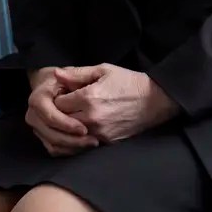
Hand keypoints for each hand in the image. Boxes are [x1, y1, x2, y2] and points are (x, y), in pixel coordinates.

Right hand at [25, 69, 99, 157]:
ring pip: (52, 144)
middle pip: (50, 133)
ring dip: (73, 147)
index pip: (50, 116)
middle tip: (93, 141)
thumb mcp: (78, 72)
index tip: (84, 128)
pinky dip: (69, 151)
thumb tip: (58, 73)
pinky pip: (54, 149)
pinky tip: (85, 147)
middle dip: (71, 140)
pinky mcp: (44, 136)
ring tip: (92, 144)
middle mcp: (34, 114)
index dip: (66, 124)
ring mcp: (37, 127)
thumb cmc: (71, 79)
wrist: (60, 87)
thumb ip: (72, 74)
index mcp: (39, 97)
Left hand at [52, 63, 180, 144]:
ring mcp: (99, 132)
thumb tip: (56, 74)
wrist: (155, 100)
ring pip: (72, 134)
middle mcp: (91, 117)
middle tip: (70, 106)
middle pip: (61, 121)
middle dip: (62, 113)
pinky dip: (84, 134)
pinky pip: (85, 141)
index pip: (57, 103)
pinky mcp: (107, 141)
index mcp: (88, 97)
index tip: (66, 94)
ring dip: (71, 126)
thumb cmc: (129, 82)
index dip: (60, 98)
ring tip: (80, 114)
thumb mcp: (104, 70)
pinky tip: (91, 123)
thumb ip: (78, 73)